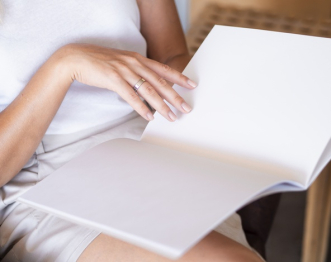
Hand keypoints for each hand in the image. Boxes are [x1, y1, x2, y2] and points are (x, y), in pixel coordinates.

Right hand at [59, 44, 196, 120]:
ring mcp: (124, 70)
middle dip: (175, 97)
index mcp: (138, 58)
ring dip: (161, 106)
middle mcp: (134, 63)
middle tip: (186, 108)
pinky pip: (131, 96)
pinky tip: (149, 116)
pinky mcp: (113, 79)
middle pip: (160, 82)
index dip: (179, 77)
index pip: (164, 69)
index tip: (192, 85)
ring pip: (148, 90)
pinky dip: (141, 108)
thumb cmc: (100, 62)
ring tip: (171, 117)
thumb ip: (136, 71)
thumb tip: (148, 84)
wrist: (76, 58)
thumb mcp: (122, 62)